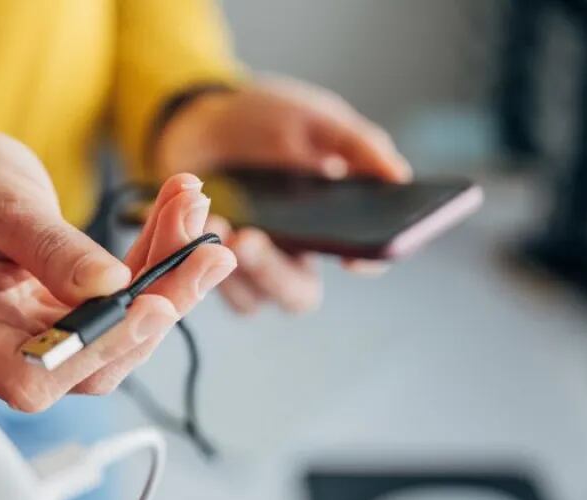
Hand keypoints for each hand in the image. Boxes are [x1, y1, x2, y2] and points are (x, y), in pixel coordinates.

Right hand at [0, 123, 234, 410]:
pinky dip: (154, 265)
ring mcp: (29, 341)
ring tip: (195, 215)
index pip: (33, 377)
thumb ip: (51, 248)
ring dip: (167, 280)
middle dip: (156, 305)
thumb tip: (111, 286)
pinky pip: (117, 310)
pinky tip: (179, 219)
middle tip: (205, 248)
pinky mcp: (59, 323)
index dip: (97, 352)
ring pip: (116, 338)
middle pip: (91, 364)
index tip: (150, 304)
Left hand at [155, 78, 406, 314]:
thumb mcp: (315, 121)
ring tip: (211, 220)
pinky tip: (188, 220)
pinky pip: (199, 283)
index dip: (366, 262)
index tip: (351, 257)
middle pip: (297, 293)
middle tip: (249, 239)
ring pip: (247, 297)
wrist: (200, 115)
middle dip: (271, 270)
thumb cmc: (266, 121)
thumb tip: (398, 174)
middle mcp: (295, 257)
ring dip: (223, 264)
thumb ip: (355, 144)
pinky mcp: (203, 267)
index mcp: (335, 225)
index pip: (365, 258)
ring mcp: (247, 267)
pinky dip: (189, 254)